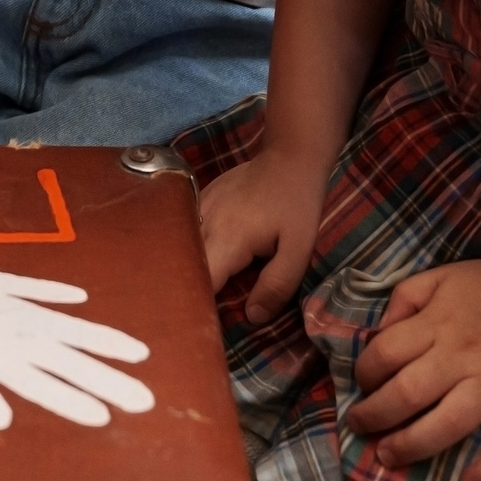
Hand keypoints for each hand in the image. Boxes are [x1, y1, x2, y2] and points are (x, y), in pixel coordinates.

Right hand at [198, 145, 330, 323]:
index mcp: (227, 239)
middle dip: (188, 287)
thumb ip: (277, 286)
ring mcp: (197, 206)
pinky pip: (186, 230)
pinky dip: (190, 248)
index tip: (202, 323)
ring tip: (192, 286)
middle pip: (184, 264)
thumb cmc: (297, 205)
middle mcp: (203, 222)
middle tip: (196, 310)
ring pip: (181, 246)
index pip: (201, 281)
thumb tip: (252, 318)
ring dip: (187, 266)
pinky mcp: (198, 198)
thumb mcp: (299, 250)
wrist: (289, 158)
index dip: (200, 304)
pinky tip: (199, 257)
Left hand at [348, 259, 480, 480]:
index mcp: (438, 324)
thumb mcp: (443, 276)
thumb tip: (378, 331)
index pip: (385, 353)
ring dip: (412, 445)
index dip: (364, 373)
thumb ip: (405, 297)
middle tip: (360, 427)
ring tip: (389, 457)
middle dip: (374, 415)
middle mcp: (461, 358)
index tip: (362, 385)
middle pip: (407, 393)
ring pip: (446, 424)